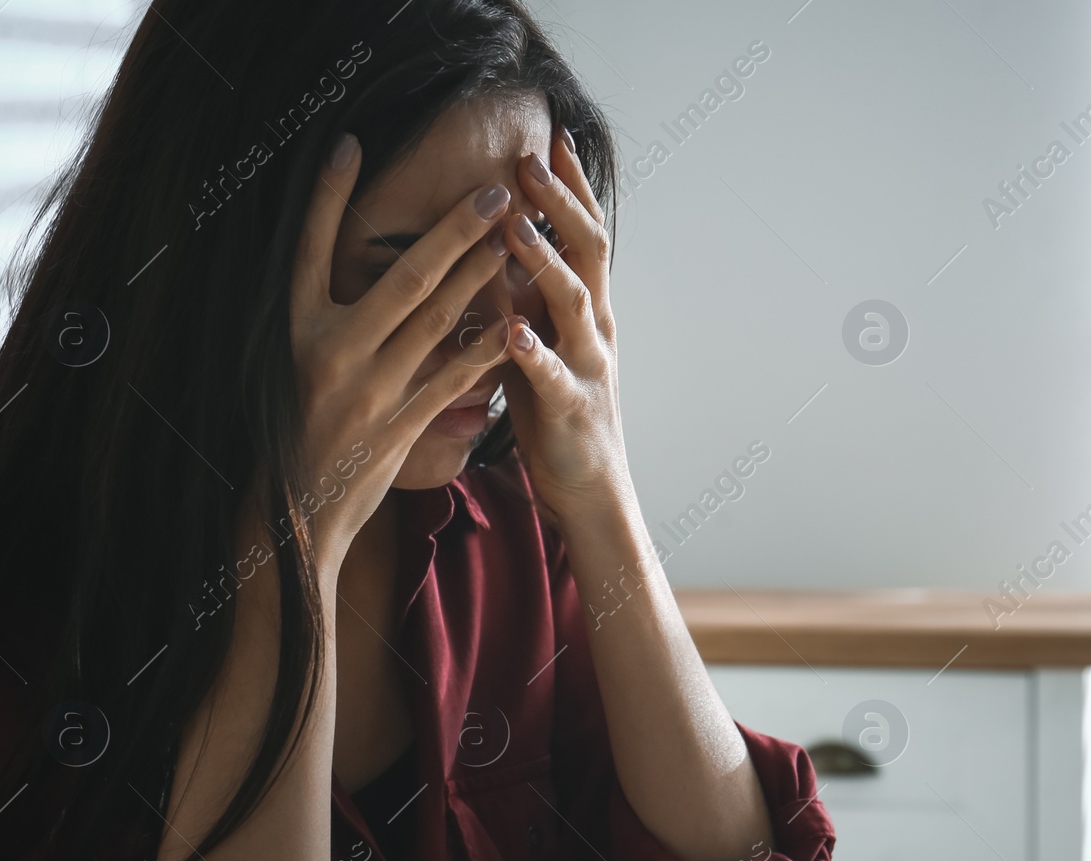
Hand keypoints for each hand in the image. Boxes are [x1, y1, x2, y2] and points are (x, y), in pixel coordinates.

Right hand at [287, 134, 518, 571]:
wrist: (294, 511)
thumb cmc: (297, 427)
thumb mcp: (292, 363)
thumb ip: (322, 315)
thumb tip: (344, 261)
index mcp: (295, 329)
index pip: (308, 248)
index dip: (326, 196)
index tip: (351, 143)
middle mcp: (329, 352)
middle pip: (401, 278)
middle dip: (452, 230)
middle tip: (494, 190)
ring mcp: (367, 390)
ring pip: (435, 321)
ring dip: (479, 274)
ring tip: (512, 236)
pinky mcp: (399, 426)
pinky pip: (451, 378)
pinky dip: (484, 348)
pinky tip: (515, 319)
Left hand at [497, 129, 629, 524]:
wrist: (593, 491)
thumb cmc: (558, 416)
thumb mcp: (544, 345)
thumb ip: (528, 300)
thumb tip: (493, 249)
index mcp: (590, 312)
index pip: (586, 234)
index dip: (571, 187)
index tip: (551, 137)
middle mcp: (597, 330)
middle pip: (588, 251)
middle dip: (560, 203)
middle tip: (529, 159)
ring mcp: (589, 368)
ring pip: (575, 304)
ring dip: (545, 262)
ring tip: (516, 226)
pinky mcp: (571, 411)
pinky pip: (553, 377)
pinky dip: (533, 352)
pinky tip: (513, 331)